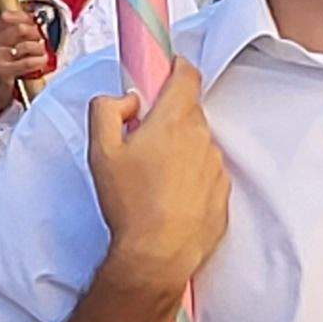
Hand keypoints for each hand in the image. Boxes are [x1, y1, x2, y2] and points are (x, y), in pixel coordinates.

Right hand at [0, 6, 51, 117]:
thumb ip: (11, 32)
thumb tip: (34, 21)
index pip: (7, 16)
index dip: (25, 17)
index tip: (33, 22)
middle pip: (20, 28)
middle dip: (35, 33)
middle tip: (40, 39)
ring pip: (27, 45)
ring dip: (39, 49)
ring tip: (40, 53)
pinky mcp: (3, 71)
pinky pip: (28, 62)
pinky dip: (39, 61)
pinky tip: (41, 61)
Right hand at [85, 62, 225, 302]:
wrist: (158, 253)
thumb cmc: (130, 203)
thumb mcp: (100, 150)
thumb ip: (106, 110)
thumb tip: (126, 100)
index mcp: (174, 120)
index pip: (187, 75)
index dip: (176, 68)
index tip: (164, 72)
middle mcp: (202, 138)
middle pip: (189, 112)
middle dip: (168, 118)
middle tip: (143, 139)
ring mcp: (216, 167)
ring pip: (198, 144)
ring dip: (180, 150)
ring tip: (154, 177)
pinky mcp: (222, 194)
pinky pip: (206, 174)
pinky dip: (190, 178)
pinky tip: (169, 197)